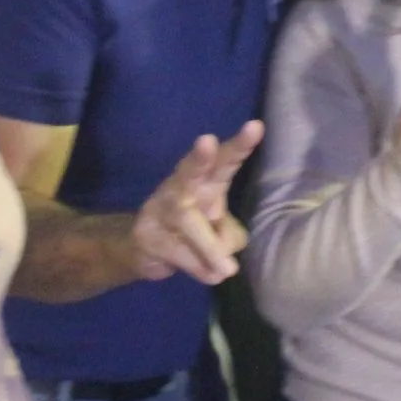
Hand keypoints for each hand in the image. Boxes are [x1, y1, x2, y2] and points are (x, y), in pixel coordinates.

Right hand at [131, 122, 264, 284]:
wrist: (144, 248)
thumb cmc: (194, 230)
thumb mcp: (222, 233)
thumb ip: (230, 238)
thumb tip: (224, 263)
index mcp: (207, 180)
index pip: (225, 160)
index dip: (240, 145)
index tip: (256, 127)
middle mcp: (182, 186)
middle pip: (191, 168)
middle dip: (200, 156)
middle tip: (207, 141)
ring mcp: (161, 208)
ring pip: (188, 221)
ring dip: (209, 246)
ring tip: (227, 269)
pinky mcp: (145, 233)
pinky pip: (177, 252)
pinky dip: (197, 267)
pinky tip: (210, 274)